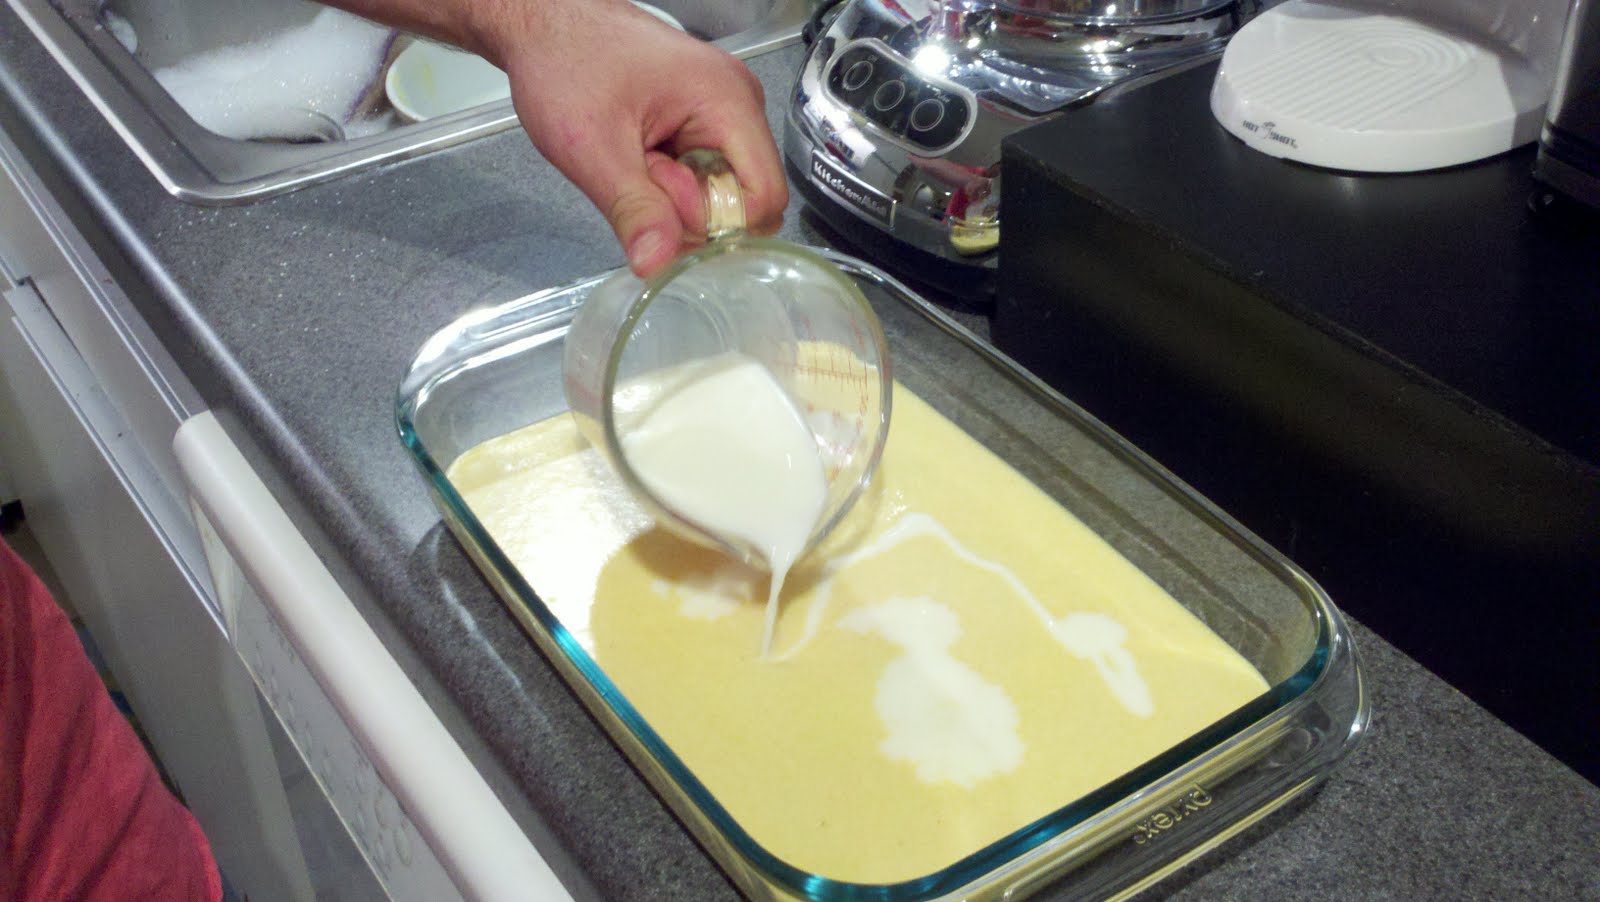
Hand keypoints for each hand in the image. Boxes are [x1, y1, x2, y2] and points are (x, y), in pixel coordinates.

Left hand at [476, 1, 788, 276]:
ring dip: (676, 196)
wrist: (546, 25)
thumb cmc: (566, 61)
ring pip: (722, 191)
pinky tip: (641, 156)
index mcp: (728, 101)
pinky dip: (671, 182)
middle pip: (746, 199)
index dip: (715, 224)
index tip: (664, 210)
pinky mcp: (706, 119)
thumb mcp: (593, 146)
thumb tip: (658, 264)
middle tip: (638, 174)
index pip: (765, 198)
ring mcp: (724, 110)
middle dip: (689, 209)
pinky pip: (705, 175)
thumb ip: (634, 209)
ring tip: (635, 158)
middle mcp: (739, 103)